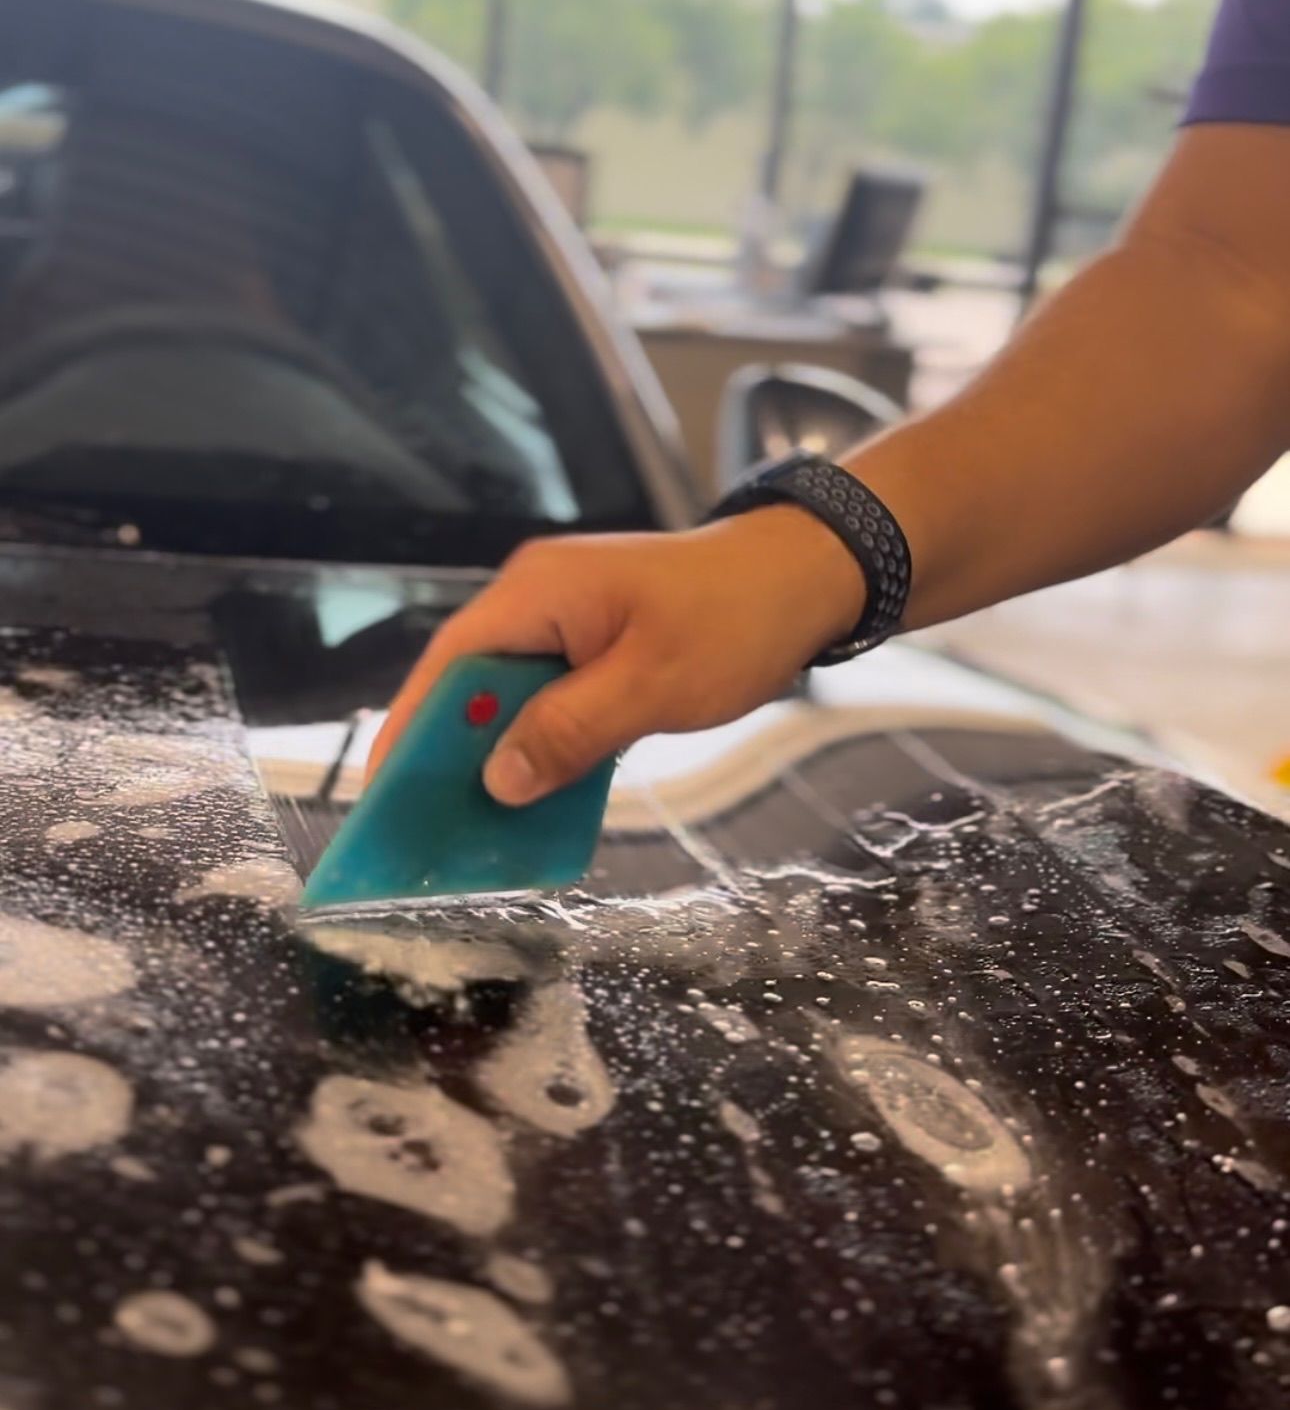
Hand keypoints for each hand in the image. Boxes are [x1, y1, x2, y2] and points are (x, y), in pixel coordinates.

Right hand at [369, 507, 864, 803]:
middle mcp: (539, 602)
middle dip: (448, 757)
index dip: (410, 730)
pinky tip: (537, 803)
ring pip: (509, 701)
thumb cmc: (736, 617)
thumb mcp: (650, 686)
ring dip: (499, 760)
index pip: (450, 665)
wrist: (811, 577)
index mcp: (538, 593)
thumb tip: (499, 779)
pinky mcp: (595, 648)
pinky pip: (549, 704)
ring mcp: (567, 624)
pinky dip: (542, 749)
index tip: (384, 793)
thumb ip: (569, 731)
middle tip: (425, 830)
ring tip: (473, 832)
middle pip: (469, 687)